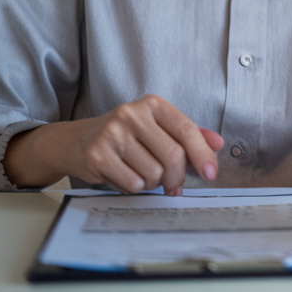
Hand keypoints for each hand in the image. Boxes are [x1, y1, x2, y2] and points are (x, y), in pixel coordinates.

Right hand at [4, 94, 224, 194]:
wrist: (74, 142)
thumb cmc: (123, 136)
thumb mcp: (155, 128)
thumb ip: (187, 134)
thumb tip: (218, 144)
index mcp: (152, 104)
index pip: (186, 130)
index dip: (202, 154)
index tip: (210, 174)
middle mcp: (132, 114)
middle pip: (173, 156)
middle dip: (177, 177)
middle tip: (173, 186)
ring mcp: (112, 133)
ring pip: (153, 173)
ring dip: (153, 183)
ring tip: (141, 174)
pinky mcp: (97, 154)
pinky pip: (132, 183)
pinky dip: (134, 187)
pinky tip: (125, 176)